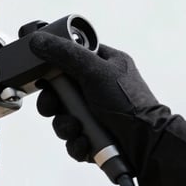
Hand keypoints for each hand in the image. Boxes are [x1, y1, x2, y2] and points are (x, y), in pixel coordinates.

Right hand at [28, 31, 185, 185]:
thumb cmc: (128, 103)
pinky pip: (73, 140)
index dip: (54, 69)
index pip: (70, 60)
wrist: (148, 146)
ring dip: (65, 126)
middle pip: (60, 92)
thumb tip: (37, 39)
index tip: (45, 78)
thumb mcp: (95, 71)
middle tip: (54, 107)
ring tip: (77, 129)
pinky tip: (86, 143)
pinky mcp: (95, 138)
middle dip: (54, 104)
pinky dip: (77, 144)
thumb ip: (65, 54)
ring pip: (63, 118)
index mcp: (103, 66)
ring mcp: (96, 115)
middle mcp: (98, 89)